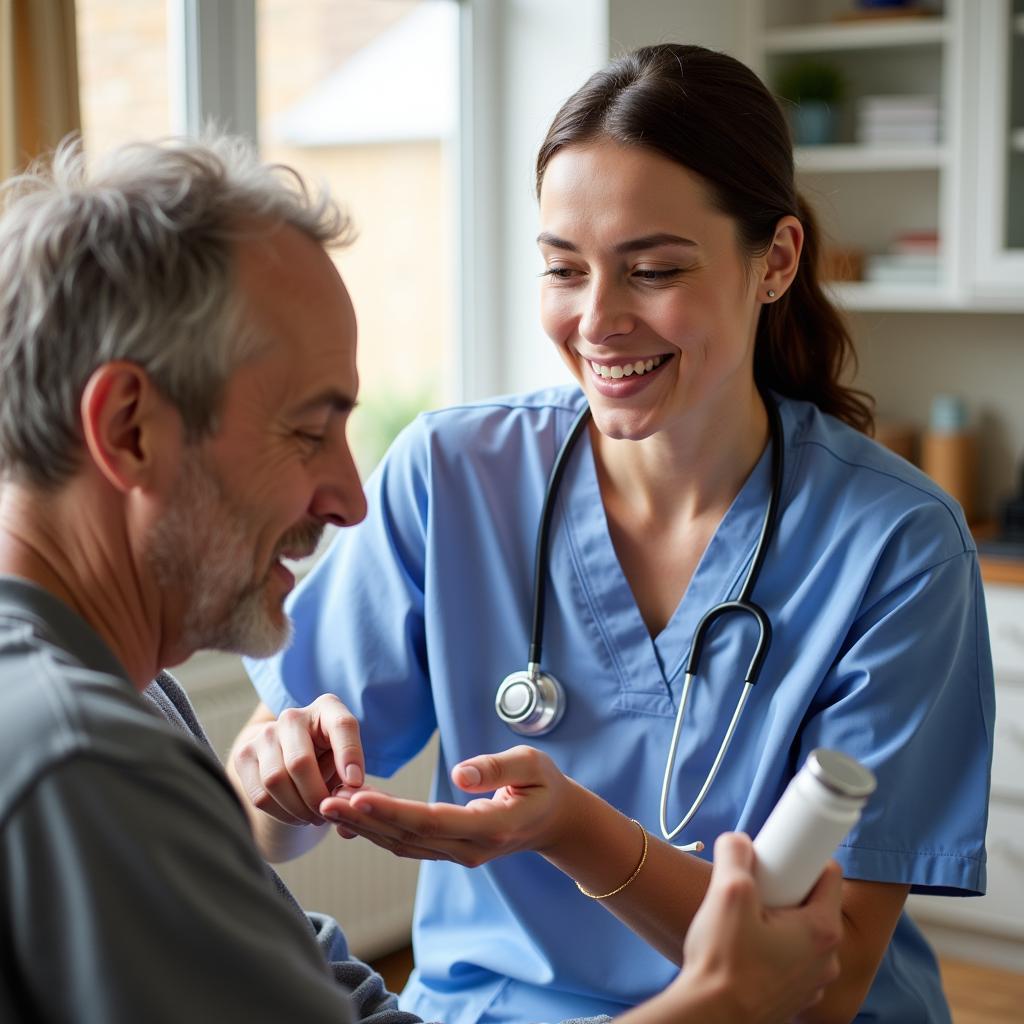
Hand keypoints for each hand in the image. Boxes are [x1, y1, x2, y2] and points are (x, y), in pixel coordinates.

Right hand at [231, 695, 365, 827]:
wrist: (289, 755)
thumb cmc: (329, 758)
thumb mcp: (346, 758)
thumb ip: (353, 773)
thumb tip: (351, 789)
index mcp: (327, 708)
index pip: (341, 725)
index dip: (350, 755)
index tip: (355, 783)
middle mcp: (292, 716)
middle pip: (300, 762)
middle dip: (316, 797)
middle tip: (328, 813)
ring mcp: (264, 734)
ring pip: (275, 781)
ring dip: (297, 809)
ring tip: (313, 817)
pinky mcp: (243, 755)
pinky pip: (259, 795)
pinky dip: (280, 813)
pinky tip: (295, 815)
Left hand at [319, 745, 577, 864]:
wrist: (554, 821)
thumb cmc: (544, 785)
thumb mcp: (533, 766)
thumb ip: (498, 769)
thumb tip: (459, 773)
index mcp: (492, 827)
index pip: (434, 820)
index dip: (393, 810)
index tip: (358, 795)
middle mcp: (470, 848)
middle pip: (408, 836)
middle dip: (364, 820)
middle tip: (325, 802)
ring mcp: (459, 854)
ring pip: (403, 844)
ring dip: (364, 828)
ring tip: (328, 807)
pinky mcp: (449, 851)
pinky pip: (407, 844)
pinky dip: (377, 831)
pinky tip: (352, 816)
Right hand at [674, 833, 841, 1023]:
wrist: (711, 1018)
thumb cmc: (725, 961)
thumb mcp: (728, 891)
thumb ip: (735, 854)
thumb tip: (738, 840)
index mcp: (822, 930)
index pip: (829, 873)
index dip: (802, 859)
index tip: (776, 860)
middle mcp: (828, 959)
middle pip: (814, 903)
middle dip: (786, 891)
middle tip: (755, 891)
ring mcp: (813, 983)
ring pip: (802, 933)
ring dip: (779, 922)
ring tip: (746, 922)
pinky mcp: (794, 998)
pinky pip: (791, 960)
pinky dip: (774, 949)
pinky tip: (745, 950)